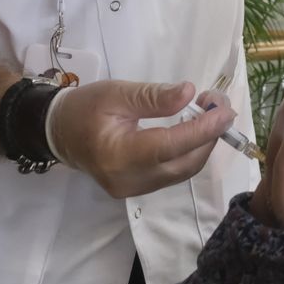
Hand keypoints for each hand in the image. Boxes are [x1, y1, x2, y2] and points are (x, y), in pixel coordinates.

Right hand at [49, 80, 235, 198]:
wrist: (57, 132)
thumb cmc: (84, 107)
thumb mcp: (117, 93)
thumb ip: (155, 97)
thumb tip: (190, 93)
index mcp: (119, 155)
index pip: (172, 145)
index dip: (204, 129)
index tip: (225, 110)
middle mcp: (129, 180)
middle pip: (184, 164)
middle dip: (209, 136)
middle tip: (219, 105)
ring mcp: (133, 190)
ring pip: (182, 172)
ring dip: (202, 145)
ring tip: (210, 115)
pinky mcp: (137, 190)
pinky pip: (172, 174)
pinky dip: (188, 153)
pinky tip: (193, 131)